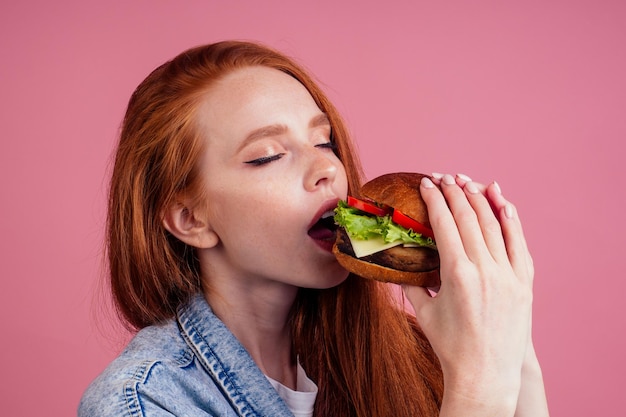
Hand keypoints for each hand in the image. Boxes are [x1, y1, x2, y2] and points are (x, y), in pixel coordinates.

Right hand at [403, 173, 535, 414]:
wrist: (486, 374)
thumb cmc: (450, 346)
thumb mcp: (424, 312)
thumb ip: (412, 284)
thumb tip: (399, 265)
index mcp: (457, 274)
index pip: (445, 224)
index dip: (434, 200)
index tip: (426, 183)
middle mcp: (485, 269)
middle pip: (469, 217)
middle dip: (455, 192)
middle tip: (444, 176)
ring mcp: (508, 275)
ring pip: (495, 225)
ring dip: (480, 199)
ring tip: (468, 181)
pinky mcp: (524, 283)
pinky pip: (519, 243)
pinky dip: (512, 219)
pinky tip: (503, 202)